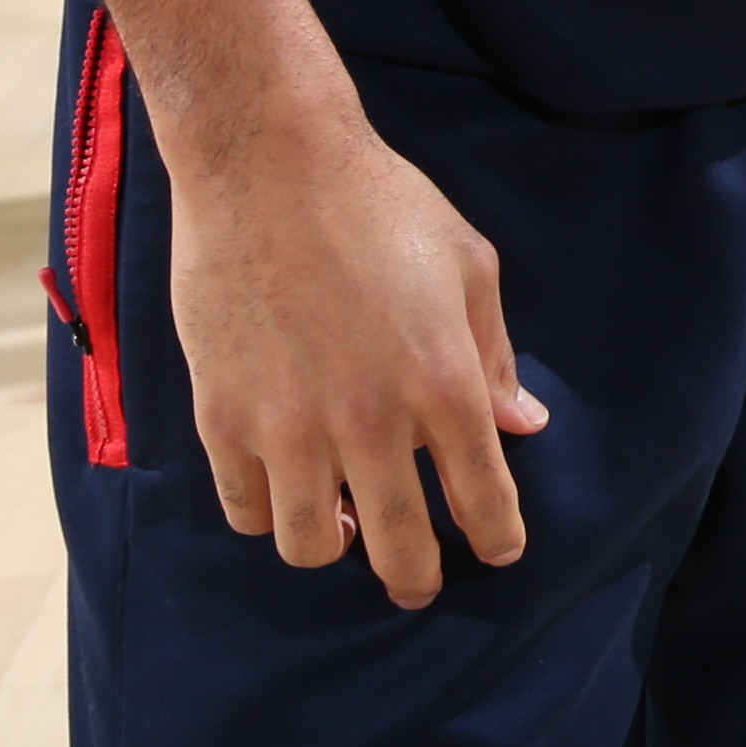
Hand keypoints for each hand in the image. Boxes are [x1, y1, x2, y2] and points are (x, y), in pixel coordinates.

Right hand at [163, 94, 545, 609]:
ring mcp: (288, 427)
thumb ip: (494, 355)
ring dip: (338, 546)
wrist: (268, 164)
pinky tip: (287, 492)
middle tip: (419, 582)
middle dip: (418, 578)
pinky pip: (247, 509)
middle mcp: (369, 421)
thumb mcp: (469, 266)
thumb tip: (523, 425)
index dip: (497, 538)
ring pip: (314, 544)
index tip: (501, 552)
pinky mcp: (222, 418)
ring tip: (347, 529)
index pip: (483, 498)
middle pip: (401, 548)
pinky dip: (270, 513)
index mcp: (443, 382)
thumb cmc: (382, 205)